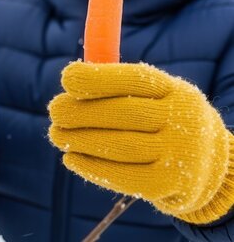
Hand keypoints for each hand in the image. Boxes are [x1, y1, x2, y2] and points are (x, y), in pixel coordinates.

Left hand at [48, 61, 233, 223]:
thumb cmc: (161, 120)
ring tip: (56, 134)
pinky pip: (121, 175)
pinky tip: (70, 158)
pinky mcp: (167, 184)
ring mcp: (179, 154)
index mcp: (176, 91)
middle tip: (55, 111)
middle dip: (81, 111)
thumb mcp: (153, 96)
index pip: (135, 79)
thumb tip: (70, 78)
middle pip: (123, 113)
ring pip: (118, 146)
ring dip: (79, 139)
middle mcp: (183, 121)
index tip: (67, 78)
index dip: (98, 78)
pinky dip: (90, 166)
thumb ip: (116, 85)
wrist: (206, 165)